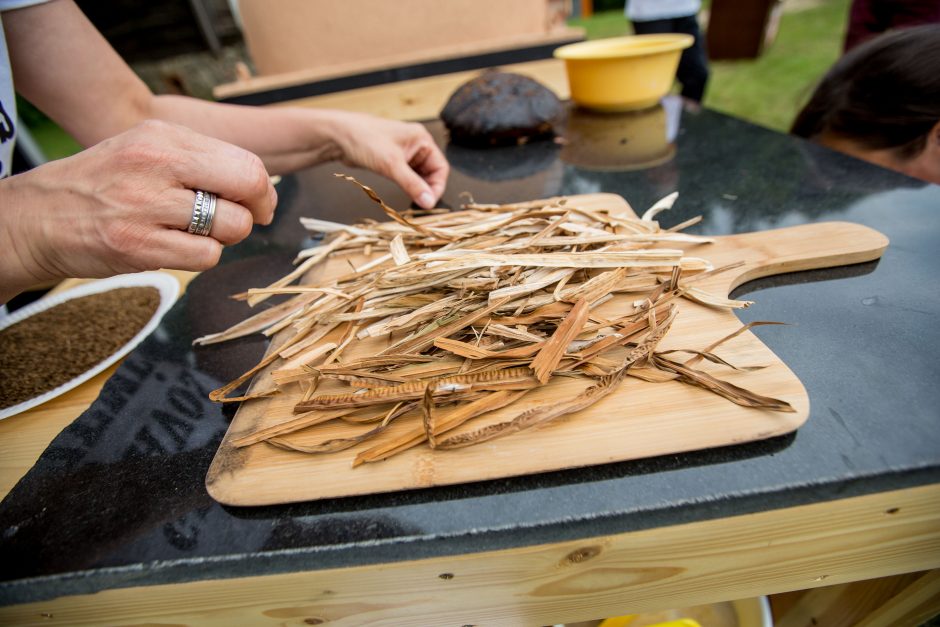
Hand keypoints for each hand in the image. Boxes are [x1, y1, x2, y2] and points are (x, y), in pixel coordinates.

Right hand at [0, 120, 276, 300]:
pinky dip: (200, 258)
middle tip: (243, 221)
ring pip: (233, 226)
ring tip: (193, 233)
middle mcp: (157, 163)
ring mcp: (146, 204)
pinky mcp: (139, 245)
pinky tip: (174, 248)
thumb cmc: (104, 186)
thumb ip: (200, 161)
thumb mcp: (146, 150)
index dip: (262, 188)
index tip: (259, 204)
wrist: (37, 217)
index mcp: (163, 135)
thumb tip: (260, 188)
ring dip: (224, 237)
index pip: (245, 160)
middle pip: (248, 184)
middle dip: (257, 210)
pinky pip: (207, 256)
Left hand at [328, 112, 448, 208]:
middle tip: (421, 206)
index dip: (437, 186)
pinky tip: (404, 195)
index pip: (441, 167)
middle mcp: (416, 146)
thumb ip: (412, 185)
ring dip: (417, 189)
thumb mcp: (392, 164)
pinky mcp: (393, 161)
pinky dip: (407, 187)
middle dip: (427, 189)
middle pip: (432, 173)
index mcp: (422, 140)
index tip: (429, 203)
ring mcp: (404, 154)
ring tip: (413, 202)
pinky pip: (406, 177)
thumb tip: (429, 202)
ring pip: (419, 176)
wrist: (338, 136)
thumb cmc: (365, 140)